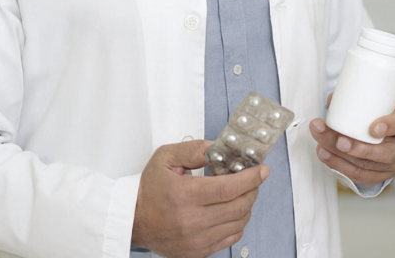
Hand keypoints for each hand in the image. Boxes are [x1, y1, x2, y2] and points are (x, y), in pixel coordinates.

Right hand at [132, 139, 267, 257]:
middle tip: (253, 179)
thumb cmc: (149, 189)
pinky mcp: (197, 252)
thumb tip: (219, 148)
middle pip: (238, 206)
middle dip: (253, 189)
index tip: (261, 170)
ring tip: (241, 193)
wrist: (133, 220)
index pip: (228, 188)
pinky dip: (238, 223)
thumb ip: (194, 149)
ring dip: (247, 205)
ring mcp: (195, 240)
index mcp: (184, 195)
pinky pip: (230, 238)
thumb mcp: (165, 158)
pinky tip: (231, 211)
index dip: (250, 178)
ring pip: (238, 222)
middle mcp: (191, 221)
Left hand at [309, 96, 394, 185]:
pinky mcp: (384, 175)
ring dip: (342, 158)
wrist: (385, 127)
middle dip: (359, 149)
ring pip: (369, 166)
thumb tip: (331, 101)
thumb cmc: (380, 110)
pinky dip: (341, 167)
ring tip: (322, 146)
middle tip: (339, 141)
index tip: (373, 128)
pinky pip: (362, 176)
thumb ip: (354, 97)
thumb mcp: (376, 100)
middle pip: (385, 152)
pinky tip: (326, 156)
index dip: (390, 126)